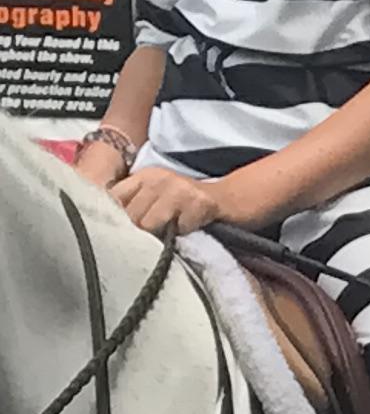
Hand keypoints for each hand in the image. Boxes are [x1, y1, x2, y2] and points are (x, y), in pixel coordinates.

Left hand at [112, 167, 229, 235]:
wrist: (221, 197)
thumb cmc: (180, 199)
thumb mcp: (152, 190)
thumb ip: (130, 199)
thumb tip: (104, 218)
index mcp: (144, 176)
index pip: (115, 196)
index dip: (110, 214)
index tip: (110, 228)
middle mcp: (158, 180)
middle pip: (130, 213)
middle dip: (132, 229)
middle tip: (137, 238)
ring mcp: (178, 192)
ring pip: (148, 224)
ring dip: (153, 235)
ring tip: (159, 235)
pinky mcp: (196, 206)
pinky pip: (176, 230)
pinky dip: (176, 235)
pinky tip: (180, 231)